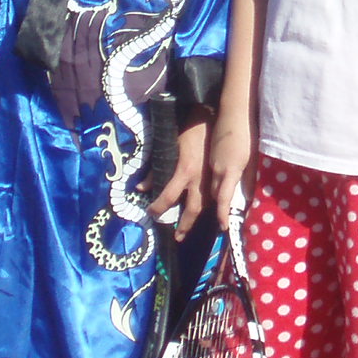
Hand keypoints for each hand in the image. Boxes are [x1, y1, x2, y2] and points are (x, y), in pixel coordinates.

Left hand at [145, 110, 214, 235]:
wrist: (209, 120)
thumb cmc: (185, 132)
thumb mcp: (167, 148)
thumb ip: (155, 170)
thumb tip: (141, 187)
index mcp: (184, 171)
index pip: (168, 197)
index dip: (158, 208)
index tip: (151, 213)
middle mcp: (198, 179)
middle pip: (193, 210)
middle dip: (184, 225)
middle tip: (177, 237)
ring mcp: (210, 179)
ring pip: (205, 205)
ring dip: (195, 218)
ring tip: (187, 227)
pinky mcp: (217, 176)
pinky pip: (212, 197)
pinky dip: (205, 206)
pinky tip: (199, 211)